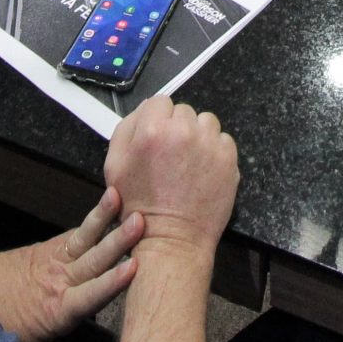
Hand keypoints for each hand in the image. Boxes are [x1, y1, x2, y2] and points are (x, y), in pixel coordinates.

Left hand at [0, 186, 142, 341]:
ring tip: (119, 195)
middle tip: (140, 221)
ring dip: (102, 217)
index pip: (90, 295)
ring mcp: (52, 259)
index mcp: (58, 309)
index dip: (113, 282)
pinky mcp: (46, 248)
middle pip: (93, 258)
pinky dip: (91, 220)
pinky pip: (73, 233)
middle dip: (118, 240)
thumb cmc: (0, 328)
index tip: (135, 266)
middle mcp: (58, 279)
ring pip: (82, 237)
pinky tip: (107, 207)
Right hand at [104, 96, 237, 265]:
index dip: (157, 120)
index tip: (158, 138)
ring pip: (205, 122)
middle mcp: (183, 131)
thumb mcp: (114, 166)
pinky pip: (223, 140)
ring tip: (189, 162)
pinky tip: (203, 171)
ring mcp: (209, 143)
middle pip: (183, 111)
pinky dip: (215, 151)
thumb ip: (125, 129)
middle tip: (171, 156)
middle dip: (177, 128)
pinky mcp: (228, 158)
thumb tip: (144, 109)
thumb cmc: (141, 206)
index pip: (159, 102)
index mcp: (153, 130)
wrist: (172, 239)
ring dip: (198, 136)